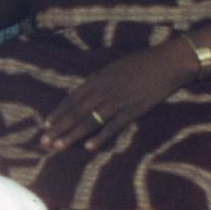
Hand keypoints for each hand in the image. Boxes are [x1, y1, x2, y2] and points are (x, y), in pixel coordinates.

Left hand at [40, 44, 191, 153]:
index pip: (72, 99)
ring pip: (89, 121)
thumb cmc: (141, 61)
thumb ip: (100, 81)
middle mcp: (103, 90)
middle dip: (59, 127)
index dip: (58, 113)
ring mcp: (117, 102)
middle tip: (44, 141)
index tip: (45, 125)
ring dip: (72, 135)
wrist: (166, 63)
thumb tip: (86, 93)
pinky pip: (112, 126)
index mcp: (97, 78)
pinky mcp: (132, 111)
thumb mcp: (114, 67)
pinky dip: (100, 137)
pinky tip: (88, 147)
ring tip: (58, 146)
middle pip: (76, 112)